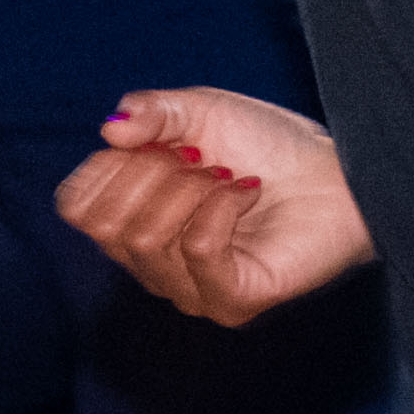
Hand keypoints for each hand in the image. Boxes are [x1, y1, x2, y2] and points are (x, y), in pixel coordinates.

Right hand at [60, 85, 378, 321]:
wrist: (336, 170)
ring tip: (227, 175)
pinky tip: (245, 195)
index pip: (77, 208)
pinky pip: (197, 252)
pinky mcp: (231, 302)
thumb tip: (110, 128)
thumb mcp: (199, 111)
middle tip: (200, 157)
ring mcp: (190, 290)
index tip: (156, 142)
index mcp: (133, 223)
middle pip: (105, 226)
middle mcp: (154, 265)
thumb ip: (151, 112)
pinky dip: (219, 209)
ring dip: (191, 188)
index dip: (109, 165)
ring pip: (147, 240)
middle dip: (150, 174)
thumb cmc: (268, 144)